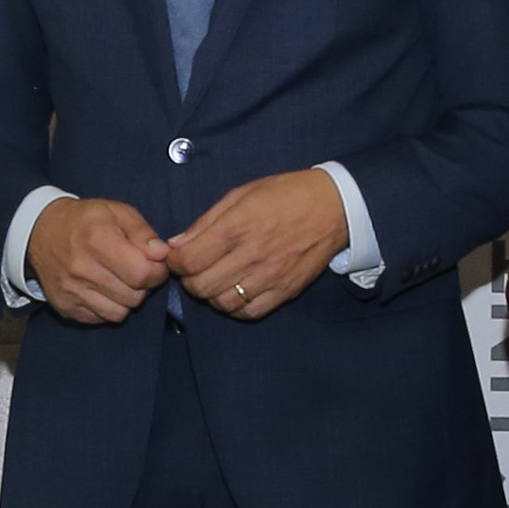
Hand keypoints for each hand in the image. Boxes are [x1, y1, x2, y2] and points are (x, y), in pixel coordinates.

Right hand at [26, 198, 170, 323]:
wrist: (41, 232)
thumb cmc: (85, 220)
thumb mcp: (117, 212)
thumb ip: (143, 233)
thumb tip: (162, 254)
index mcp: (97, 240)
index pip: (142, 273)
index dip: (157, 272)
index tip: (155, 264)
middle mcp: (81, 268)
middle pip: (134, 296)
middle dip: (144, 286)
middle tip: (136, 271)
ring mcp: (71, 291)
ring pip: (119, 313)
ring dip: (127, 300)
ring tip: (120, 281)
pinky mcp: (65, 307)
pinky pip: (100, 319)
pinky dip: (108, 307)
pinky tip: (103, 290)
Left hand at [167, 170, 348, 320]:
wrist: (333, 206)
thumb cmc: (285, 195)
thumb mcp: (241, 195)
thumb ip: (206, 222)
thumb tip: (176, 244)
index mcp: (237, 227)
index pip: (188, 260)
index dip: (174, 262)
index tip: (177, 257)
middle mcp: (252, 255)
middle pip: (201, 286)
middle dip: (189, 280)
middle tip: (194, 270)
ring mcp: (271, 276)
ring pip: (223, 303)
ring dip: (211, 295)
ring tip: (215, 280)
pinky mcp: (286, 291)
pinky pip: (250, 312)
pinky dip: (236, 307)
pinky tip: (235, 291)